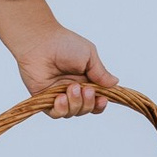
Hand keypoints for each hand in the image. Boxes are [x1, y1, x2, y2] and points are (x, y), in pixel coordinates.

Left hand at [0, 0, 117, 115]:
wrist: (40, 42)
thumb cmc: (64, 44)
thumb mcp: (89, 56)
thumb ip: (101, 73)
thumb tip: (115, 84)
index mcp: (85, 80)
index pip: (96, 100)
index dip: (100, 104)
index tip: (103, 99)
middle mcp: (72, 90)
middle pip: (86, 109)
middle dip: (88, 103)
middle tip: (85, 90)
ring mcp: (58, 95)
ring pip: (72, 113)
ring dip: (75, 103)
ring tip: (71, 88)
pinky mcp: (44, 99)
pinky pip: (55, 113)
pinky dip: (61, 109)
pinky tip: (61, 98)